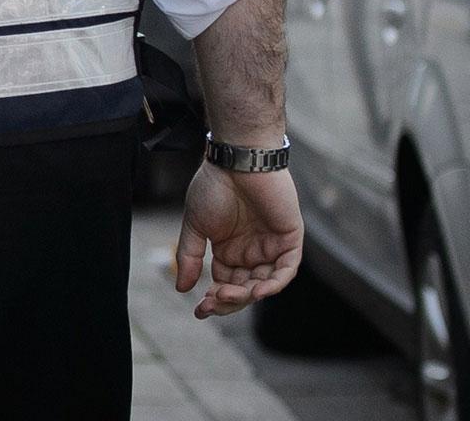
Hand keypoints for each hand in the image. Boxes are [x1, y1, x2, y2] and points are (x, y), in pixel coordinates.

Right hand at [176, 161, 303, 317]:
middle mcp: (252, 252)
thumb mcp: (195, 225)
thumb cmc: (214, 186)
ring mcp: (272, 247)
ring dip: (248, 294)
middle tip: (212, 301)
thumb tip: (182, 288)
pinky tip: (257, 290)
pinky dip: (274, 283)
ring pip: (265, 283)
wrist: (236, 161)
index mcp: (229, 250)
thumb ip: (191, 256)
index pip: (225, 283)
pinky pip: (286, 270)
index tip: (199, 310)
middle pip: (245, 289)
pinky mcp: (290, 239)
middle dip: (229, 300)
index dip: (214, 300)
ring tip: (228, 294)